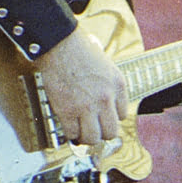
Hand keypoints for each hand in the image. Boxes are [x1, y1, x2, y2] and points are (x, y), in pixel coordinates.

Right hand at [38, 22, 128, 144]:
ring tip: (81, 133)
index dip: (111, 117)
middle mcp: (105, 99)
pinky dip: (70, 134)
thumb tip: (107, 105)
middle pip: (110, 132)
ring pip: (93, 138)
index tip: (102, 116)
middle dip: (102, 133)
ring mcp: (86, 106)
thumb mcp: (106, 66)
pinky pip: (72, 133)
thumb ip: (109, 86)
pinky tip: (69, 127)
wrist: (59, 44)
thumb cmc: (80, 50)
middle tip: (93, 130)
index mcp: (118, 86)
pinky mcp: (67, 111)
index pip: (122, 116)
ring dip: (87, 138)